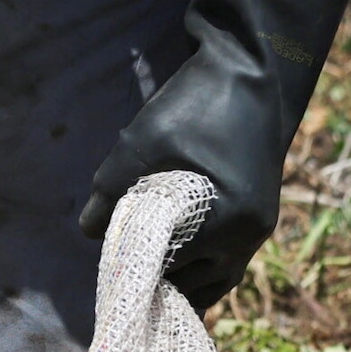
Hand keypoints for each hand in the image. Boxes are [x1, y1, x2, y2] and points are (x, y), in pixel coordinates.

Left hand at [80, 0, 348, 307]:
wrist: (250, 68)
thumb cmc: (195, 103)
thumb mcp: (141, 143)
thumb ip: (111, 190)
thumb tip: (90, 231)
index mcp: (227, 222)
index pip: (170, 268)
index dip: (135, 265)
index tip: (109, 260)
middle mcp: (249, 235)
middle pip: (194, 282)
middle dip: (157, 274)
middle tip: (121, 260)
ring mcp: (259, 229)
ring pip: (214, 278)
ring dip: (180, 276)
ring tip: (143, 263)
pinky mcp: (259, 217)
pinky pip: (227, 261)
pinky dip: (199, 264)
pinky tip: (171, 253)